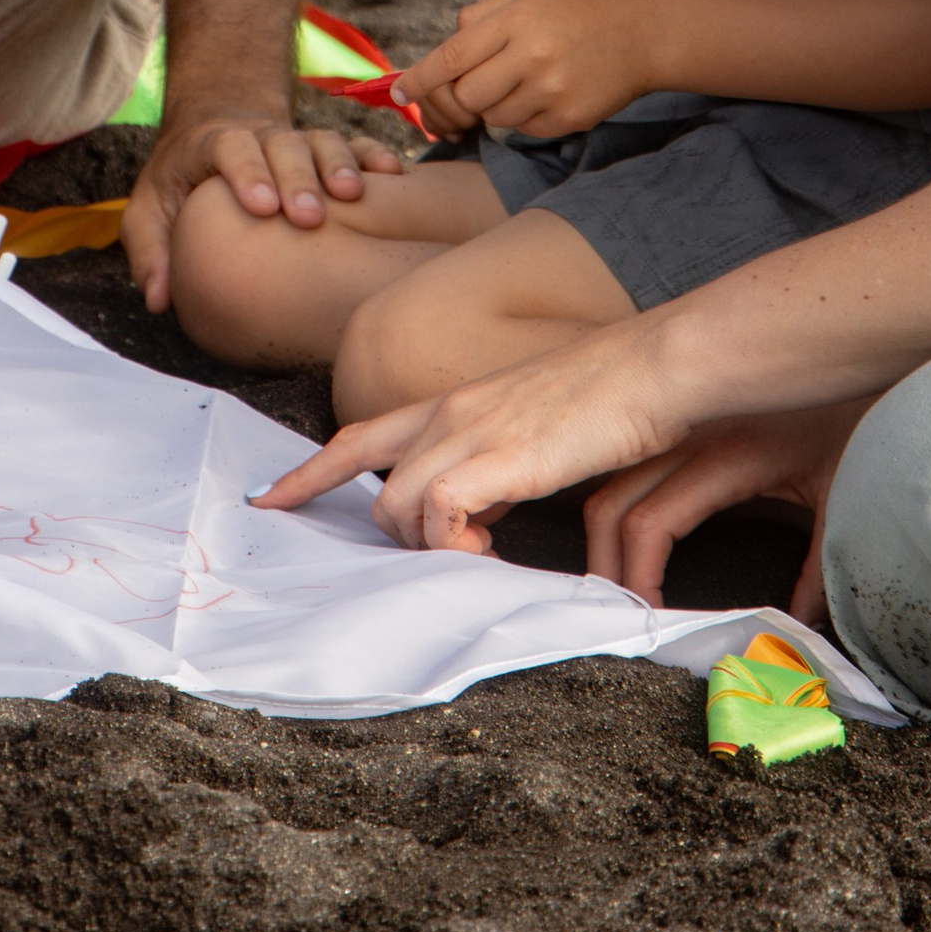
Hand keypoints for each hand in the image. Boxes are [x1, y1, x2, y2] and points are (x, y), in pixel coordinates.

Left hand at [120, 103, 406, 312]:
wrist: (214, 128)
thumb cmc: (180, 181)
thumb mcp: (149, 210)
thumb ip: (150, 250)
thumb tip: (159, 300)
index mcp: (212, 145)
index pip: (229, 147)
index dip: (245, 171)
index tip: (260, 205)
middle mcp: (260, 137)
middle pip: (281, 144)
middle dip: (296, 177)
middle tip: (308, 216)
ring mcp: (295, 140)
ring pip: (321, 140)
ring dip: (338, 163)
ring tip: (354, 196)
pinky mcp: (323, 148)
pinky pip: (353, 142)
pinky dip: (372, 154)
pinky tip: (393, 174)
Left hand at [252, 308, 691, 551]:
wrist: (659, 367)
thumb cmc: (615, 396)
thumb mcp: (538, 430)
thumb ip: (500, 465)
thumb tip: (484, 508)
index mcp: (457, 401)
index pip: (362, 436)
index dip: (312, 471)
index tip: (272, 498)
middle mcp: (451, 411)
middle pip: (377, 484)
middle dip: (391, 537)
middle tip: (438, 564)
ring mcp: (470, 430)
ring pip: (399, 505)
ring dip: (429, 546)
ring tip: (482, 558)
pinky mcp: (498, 455)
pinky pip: (438, 514)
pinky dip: (452, 545)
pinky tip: (489, 555)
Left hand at [395, 0, 681, 142]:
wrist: (642, 33)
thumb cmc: (575, 11)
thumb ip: (479, 20)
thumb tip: (438, 57)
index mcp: (515, 20)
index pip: (450, 58)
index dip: (418, 80)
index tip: (399, 95)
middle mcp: (532, 55)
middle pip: (465, 96)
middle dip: (457, 100)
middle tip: (464, 95)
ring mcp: (552, 90)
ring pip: (493, 118)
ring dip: (493, 107)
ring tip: (520, 82)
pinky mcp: (569, 118)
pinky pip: (524, 130)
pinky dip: (524, 117)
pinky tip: (546, 93)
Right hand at [579, 397, 876, 617]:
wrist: (865, 343)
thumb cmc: (861, 418)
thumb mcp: (844, 498)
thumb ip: (819, 571)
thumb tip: (798, 629)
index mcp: (730, 454)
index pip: (651, 524)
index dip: (638, 579)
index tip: (651, 621)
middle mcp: (693, 433)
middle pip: (610, 501)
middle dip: (604, 564)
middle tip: (621, 615)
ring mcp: (683, 418)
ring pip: (609, 477)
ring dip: (602, 532)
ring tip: (616, 582)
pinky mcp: (685, 413)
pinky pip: (629, 459)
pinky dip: (615, 497)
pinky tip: (622, 530)